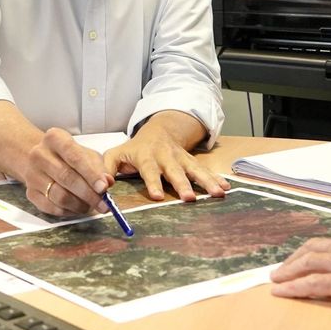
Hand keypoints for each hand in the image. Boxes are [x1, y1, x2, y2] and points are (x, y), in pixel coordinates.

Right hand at [22, 127, 112, 216]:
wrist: (40, 158)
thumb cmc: (67, 156)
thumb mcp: (86, 154)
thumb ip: (99, 167)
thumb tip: (108, 181)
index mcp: (54, 139)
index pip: (74, 157)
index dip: (91, 174)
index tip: (103, 187)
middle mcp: (39, 155)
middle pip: (67, 178)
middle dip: (89, 194)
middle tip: (104, 203)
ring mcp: (32, 175)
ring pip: (60, 196)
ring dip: (80, 205)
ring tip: (92, 205)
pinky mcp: (30, 193)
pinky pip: (53, 208)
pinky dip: (69, 211)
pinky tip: (78, 207)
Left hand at [104, 123, 226, 202]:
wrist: (158, 131)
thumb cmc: (134, 149)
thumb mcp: (116, 154)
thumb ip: (107, 169)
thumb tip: (103, 187)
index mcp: (146, 156)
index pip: (150, 170)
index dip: (154, 182)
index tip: (158, 196)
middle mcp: (166, 157)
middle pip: (175, 171)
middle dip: (183, 184)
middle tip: (189, 198)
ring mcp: (181, 158)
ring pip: (195, 170)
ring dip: (206, 182)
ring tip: (217, 194)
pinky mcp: (192, 161)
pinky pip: (205, 169)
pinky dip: (217, 178)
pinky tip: (227, 187)